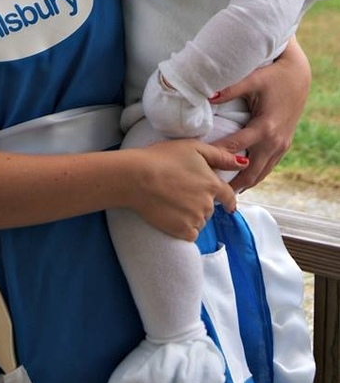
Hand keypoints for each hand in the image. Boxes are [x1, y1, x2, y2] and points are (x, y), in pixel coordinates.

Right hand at [125, 138, 239, 240]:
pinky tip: (171, 216)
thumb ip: (221, 156)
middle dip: (200, 203)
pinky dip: (183, 228)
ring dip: (191, 215)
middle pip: (210, 208)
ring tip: (172, 202)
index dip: (228, 200)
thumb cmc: (163, 158)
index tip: (228, 205)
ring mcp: (195, 219)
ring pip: (199, 221)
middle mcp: (208, 204)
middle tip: (181, 193)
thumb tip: (244, 163)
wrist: (137, 178)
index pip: (228, 196)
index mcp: (212, 184)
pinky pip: (189, 234)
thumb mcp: (194, 148)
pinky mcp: (182, 231)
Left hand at [212, 37, 310, 189]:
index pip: (235, 147)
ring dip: (245, 183)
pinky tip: (243, 181)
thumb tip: (207, 96)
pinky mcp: (284, 145)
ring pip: (262, 173)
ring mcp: (281, 145)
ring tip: (225, 194)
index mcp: (264, 127)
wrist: (299, 77)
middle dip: (233, 184)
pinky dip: (256, 176)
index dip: (217, 157)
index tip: (200, 167)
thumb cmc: (273, 76)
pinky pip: (269, 167)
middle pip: (250, 171)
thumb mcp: (252, 80)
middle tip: (213, 194)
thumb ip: (230, 90)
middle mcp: (274, 141)